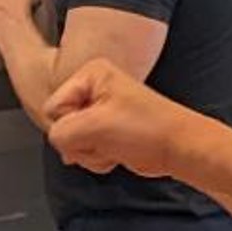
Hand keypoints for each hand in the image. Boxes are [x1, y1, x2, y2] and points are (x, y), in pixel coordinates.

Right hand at [41, 57, 198, 176]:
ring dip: (91, 152)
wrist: (178, 148)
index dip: (71, 125)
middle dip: (82, 141)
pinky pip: (85, 149)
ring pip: (72, 141)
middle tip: (107, 139)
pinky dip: (98, 157)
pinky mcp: (106, 129)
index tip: (96, 126)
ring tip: (114, 146)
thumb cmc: (145, 130)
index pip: (53, 107)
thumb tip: (60, 143)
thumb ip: (61, 133)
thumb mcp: (94, 127)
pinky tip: (116, 153)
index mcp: (90, 74)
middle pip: (62, 125)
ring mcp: (99, 109)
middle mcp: (92, 87)